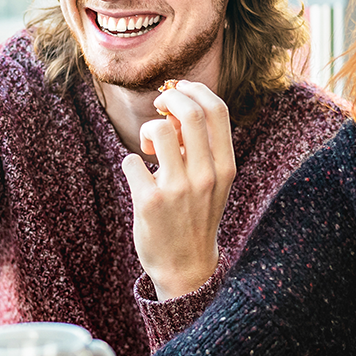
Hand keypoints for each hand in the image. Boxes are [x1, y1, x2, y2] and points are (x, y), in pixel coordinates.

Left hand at [122, 80, 234, 299]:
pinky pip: (131, 161)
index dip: (194, 90)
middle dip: (168, 98)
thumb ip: (200, 147)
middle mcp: (205, 176)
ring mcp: (178, 189)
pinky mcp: (149, 201)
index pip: (217, 111)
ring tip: (149, 148)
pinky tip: (139, 179)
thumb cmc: (195, 214)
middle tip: (158, 106)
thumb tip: (175, 107)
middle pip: (189, 112)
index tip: (178, 90)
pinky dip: (131, 164)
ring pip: (159, 130)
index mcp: (225, 167)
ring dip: (149, 129)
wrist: (185, 266)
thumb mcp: (211, 182)